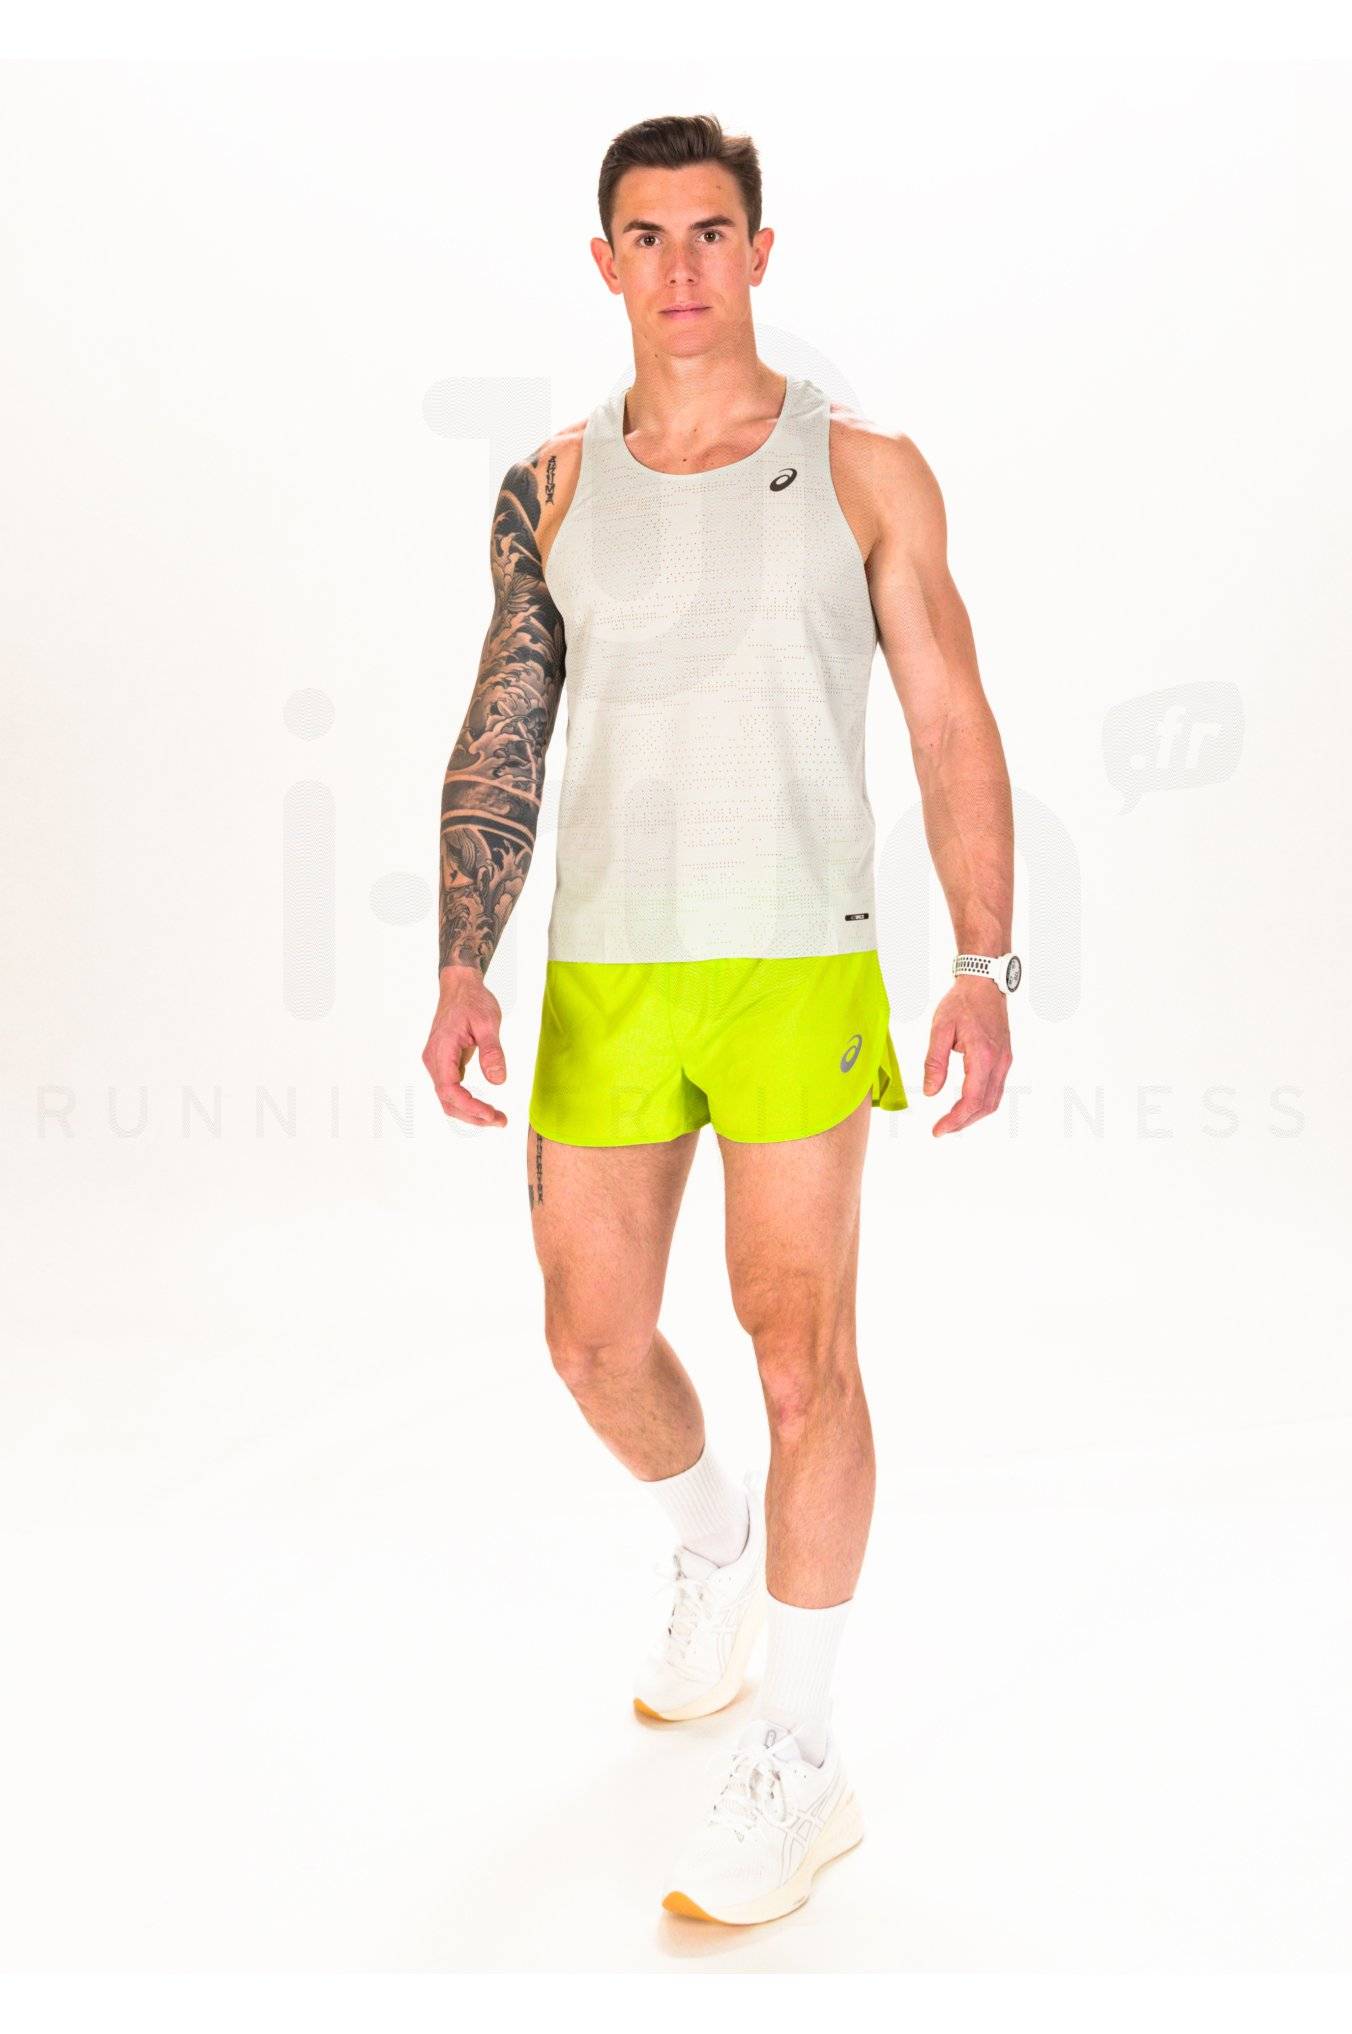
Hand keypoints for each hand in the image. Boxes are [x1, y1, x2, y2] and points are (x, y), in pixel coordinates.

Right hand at [422, 965, 508, 1127]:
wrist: (460, 987)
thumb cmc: (472, 1001)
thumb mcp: (488, 1023)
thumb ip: (492, 1052)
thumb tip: (498, 1081)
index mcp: (441, 1050)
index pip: (449, 1089)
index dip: (469, 1106)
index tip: (490, 1114)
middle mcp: (434, 1060)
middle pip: (447, 1100)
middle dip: (472, 1115)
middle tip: (500, 1121)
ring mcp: (437, 1063)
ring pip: (448, 1098)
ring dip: (469, 1112)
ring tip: (495, 1118)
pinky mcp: (444, 1063)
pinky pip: (451, 1090)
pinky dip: (466, 1102)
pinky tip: (484, 1107)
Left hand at [922, 978, 1012, 1135]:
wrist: (984, 983)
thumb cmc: (962, 1002)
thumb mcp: (940, 1029)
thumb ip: (935, 1063)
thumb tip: (931, 1092)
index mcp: (983, 1055)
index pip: (972, 1099)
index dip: (955, 1120)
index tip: (938, 1130)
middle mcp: (999, 1061)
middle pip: (985, 1106)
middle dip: (963, 1122)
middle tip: (941, 1129)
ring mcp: (1005, 1061)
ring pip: (993, 1100)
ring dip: (972, 1115)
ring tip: (950, 1120)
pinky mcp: (1004, 1059)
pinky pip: (995, 1089)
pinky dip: (980, 1103)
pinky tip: (964, 1104)